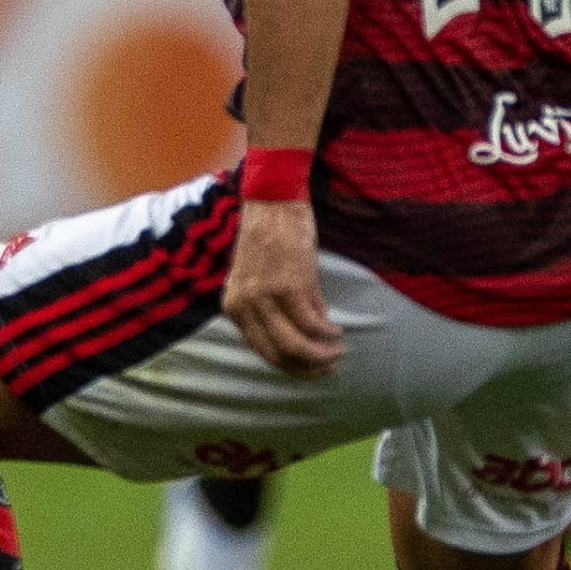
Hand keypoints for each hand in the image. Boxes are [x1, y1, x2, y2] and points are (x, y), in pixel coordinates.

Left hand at [223, 199, 343, 376]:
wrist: (273, 201)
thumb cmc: (269, 236)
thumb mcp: (257, 278)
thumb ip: (272, 307)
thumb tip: (306, 333)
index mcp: (233, 306)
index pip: (261, 350)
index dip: (289, 365)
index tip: (309, 368)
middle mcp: (245, 306)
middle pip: (279, 354)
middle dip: (307, 367)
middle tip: (329, 366)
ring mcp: (266, 297)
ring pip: (297, 345)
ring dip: (321, 354)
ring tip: (337, 350)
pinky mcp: (290, 286)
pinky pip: (313, 323)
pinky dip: (327, 332)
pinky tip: (336, 330)